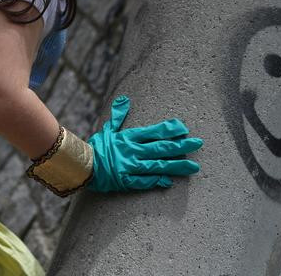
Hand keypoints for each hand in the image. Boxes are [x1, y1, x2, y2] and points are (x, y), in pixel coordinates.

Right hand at [86, 95, 202, 191]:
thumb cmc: (96, 147)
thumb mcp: (107, 130)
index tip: (184, 128)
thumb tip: (124, 99)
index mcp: (128, 138)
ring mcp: (129, 167)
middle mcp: (132, 151)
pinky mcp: (126, 180)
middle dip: (181, 146)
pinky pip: (144, 181)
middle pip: (160, 148)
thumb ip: (118, 116)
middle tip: (198, 144)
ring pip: (157, 165)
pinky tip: (169, 181)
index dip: (169, 130)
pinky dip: (156, 181)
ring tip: (193, 166)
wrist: (82, 165)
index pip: (153, 132)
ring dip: (176, 166)